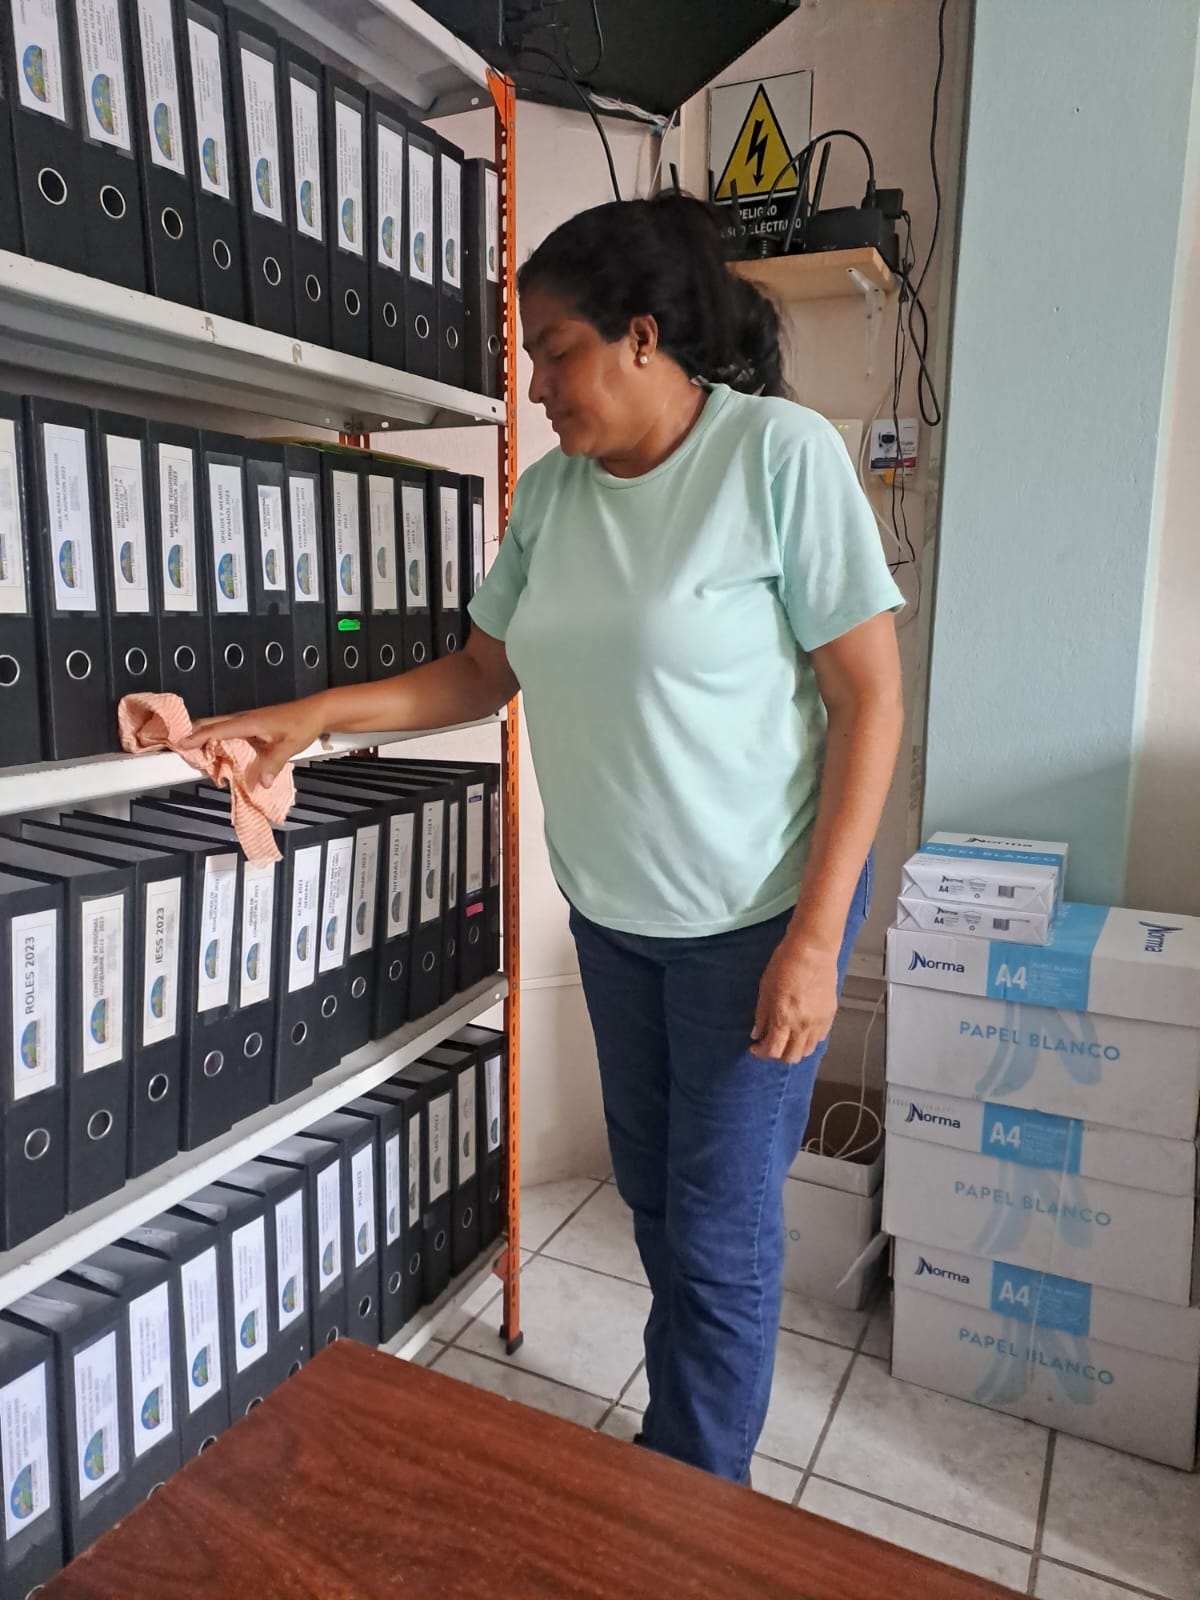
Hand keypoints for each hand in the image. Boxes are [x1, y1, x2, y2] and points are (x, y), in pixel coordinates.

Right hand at [181, 700, 322, 788]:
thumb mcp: (288, 746)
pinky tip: (217, 750)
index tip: (180, 742)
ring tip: (192, 751)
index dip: (197, 736)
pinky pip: (229, 731)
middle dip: (193, 733)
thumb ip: (273, 764)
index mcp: (249, 722)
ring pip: (219, 726)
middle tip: (177, 746)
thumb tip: (261, 783)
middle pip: (212, 723)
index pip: (217, 728)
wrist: (316, 712)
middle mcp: (245, 719)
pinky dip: (218, 738)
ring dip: (204, 735)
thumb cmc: (302, 724)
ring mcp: (248, 721)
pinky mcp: (252, 725)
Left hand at [751, 930, 839, 1064]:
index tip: (755, 1047)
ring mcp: (819, 1021)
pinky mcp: (830, 1015)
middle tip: (769, 1044)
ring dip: (793, 1049)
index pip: (773, 1050)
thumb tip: (757, 1034)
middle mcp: (803, 1025)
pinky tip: (800, 1030)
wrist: (813, 949)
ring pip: (807, 1051)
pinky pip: (819, 1038)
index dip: (761, 1052)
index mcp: (784, 1018)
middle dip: (777, 1055)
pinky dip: (808, 1040)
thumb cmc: (785, 963)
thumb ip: (761, 1015)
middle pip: (791, 1057)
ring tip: (785, 1038)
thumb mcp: (765, 989)